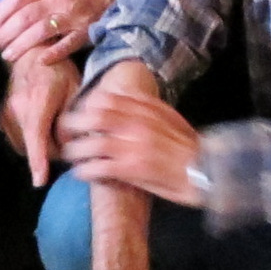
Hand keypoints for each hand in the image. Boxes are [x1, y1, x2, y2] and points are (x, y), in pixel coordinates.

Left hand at [0, 0, 130, 64]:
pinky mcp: (87, 30)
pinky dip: (53, 53)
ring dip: (21, 45)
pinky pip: (68, 44)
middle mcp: (58, 0)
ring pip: (41, 31)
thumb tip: (4, 15)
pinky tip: (40, 61)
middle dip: (6, 34)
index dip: (0, 13)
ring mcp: (73, 16)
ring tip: (8, 56)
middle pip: (24, 17)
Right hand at [0, 53, 79, 186]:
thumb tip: (69, 144)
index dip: (38, 161)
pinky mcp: (1, 116)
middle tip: (67, 140)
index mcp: (38, 101)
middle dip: (52, 151)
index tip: (39, 181)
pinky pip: (18, 139)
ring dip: (40, 146)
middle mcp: (17, 109)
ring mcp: (6, 113)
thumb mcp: (74, 88)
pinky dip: (30, 141)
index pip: (37, 136)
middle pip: (35, 146)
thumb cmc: (56, 69)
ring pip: (25, 145)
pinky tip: (41, 128)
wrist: (29, 54)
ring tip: (54, 130)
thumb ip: (72, 117)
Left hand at [59, 85, 202, 205]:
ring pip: (94, 143)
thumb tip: (125, 96)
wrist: (206, 171)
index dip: (89, 104)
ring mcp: (134, 147)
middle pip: (96, 117)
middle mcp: (137, 124)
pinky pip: (100, 167)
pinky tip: (79, 173)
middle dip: (74, 123)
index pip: (109, 99)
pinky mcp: (133, 170)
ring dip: (76, 149)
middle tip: (63, 131)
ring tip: (67, 155)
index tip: (80, 111)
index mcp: (146, 110)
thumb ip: (148, 106)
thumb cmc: (189, 146)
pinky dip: (86, 170)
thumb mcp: (171, 117)